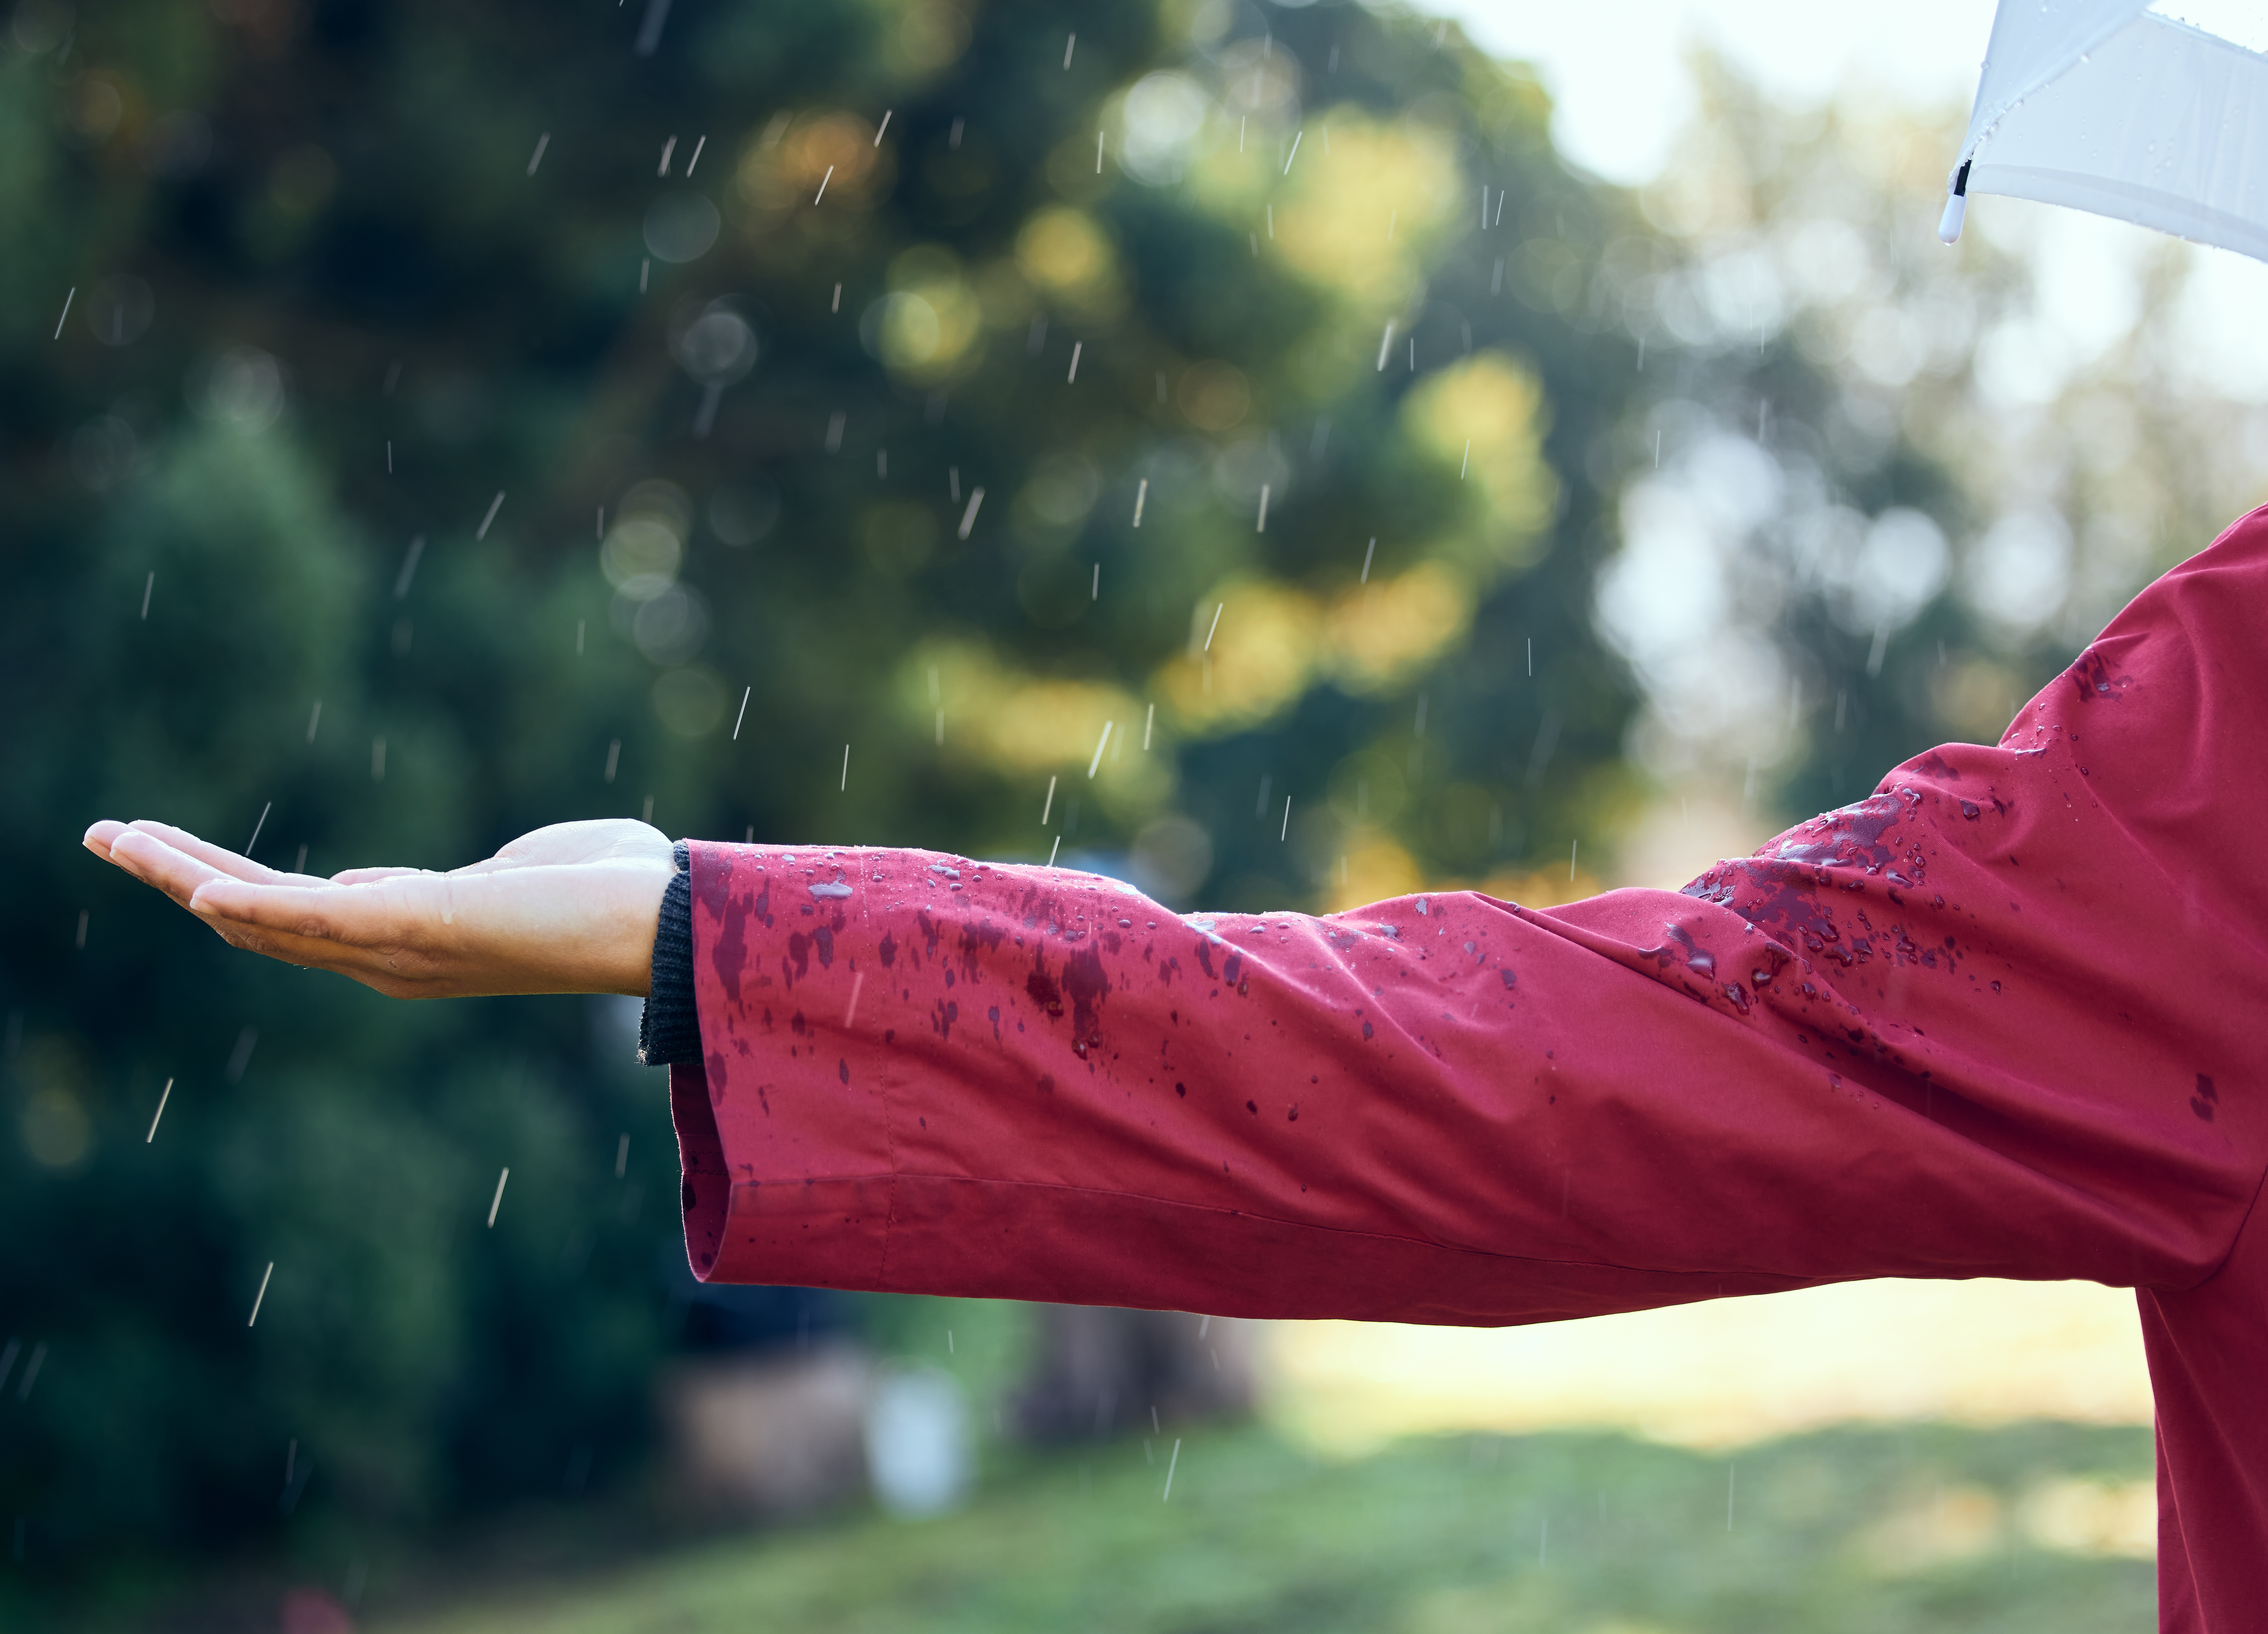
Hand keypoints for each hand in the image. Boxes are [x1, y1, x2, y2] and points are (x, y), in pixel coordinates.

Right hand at [82, 817, 676, 998]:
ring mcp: (399, 946)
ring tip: (117, 838)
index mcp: (411, 942)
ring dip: (186, 874)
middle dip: (179, 876)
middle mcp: (393, 957)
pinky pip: (317, 917)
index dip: (230, 889)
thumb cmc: (610, 889)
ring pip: (265, 914)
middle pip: (258, 919)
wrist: (665, 919)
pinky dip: (254, 905)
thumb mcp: (501, 881)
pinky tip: (197, 889)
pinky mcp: (418, 923)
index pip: (297, 916)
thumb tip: (368, 883)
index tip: (181, 865)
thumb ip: (433, 885)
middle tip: (108, 838)